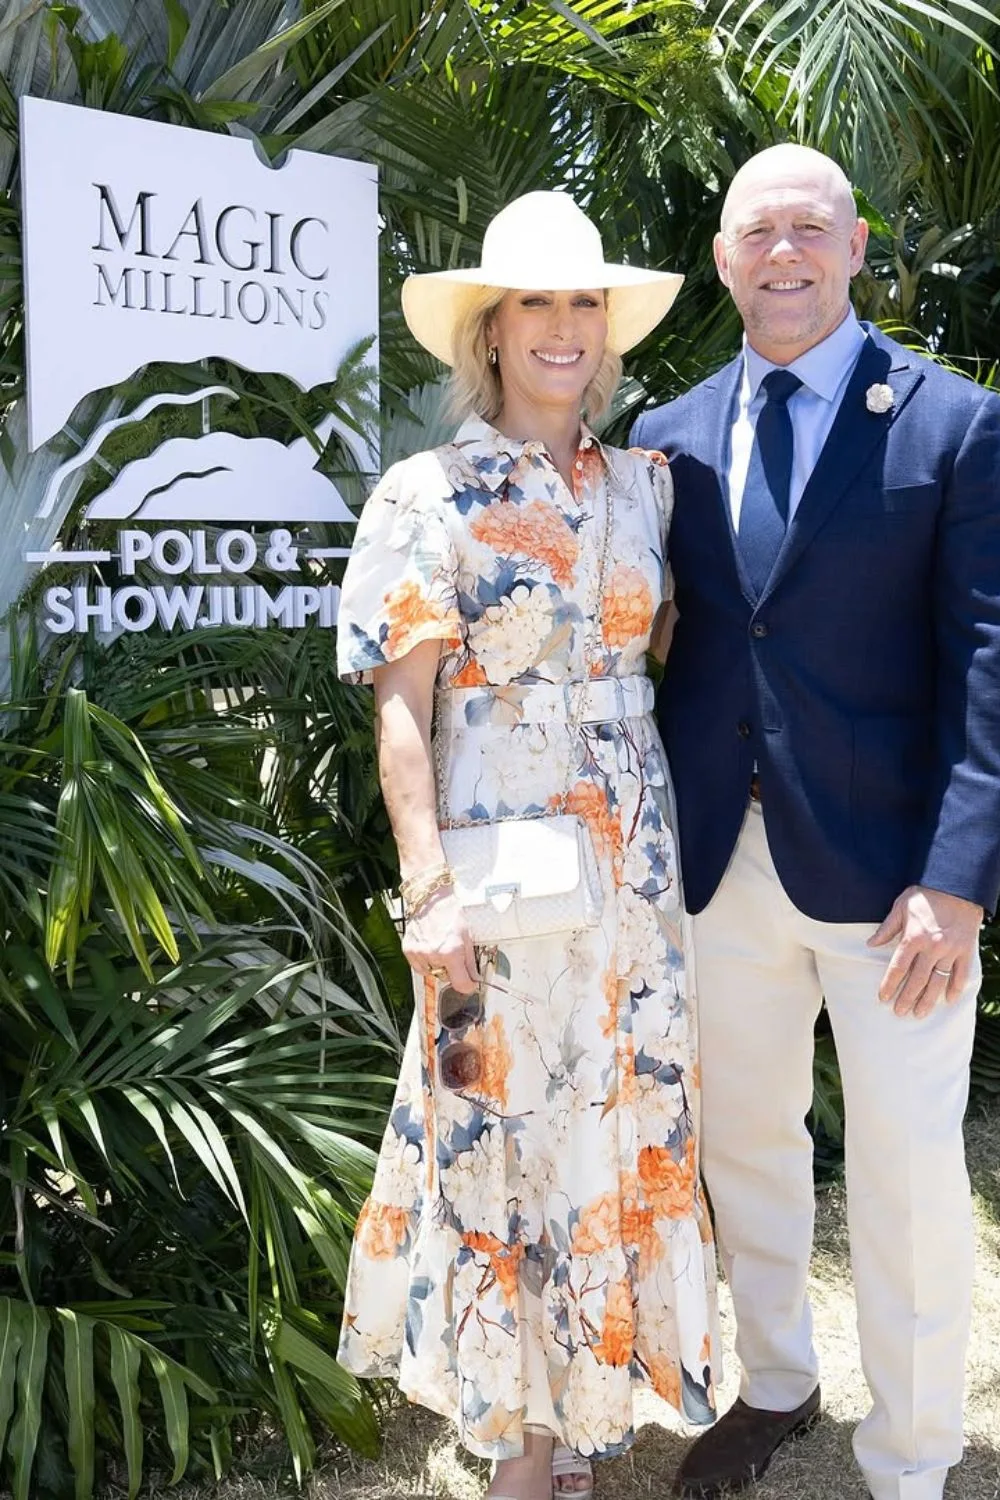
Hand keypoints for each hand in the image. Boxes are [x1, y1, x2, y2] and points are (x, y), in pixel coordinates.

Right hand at [402, 887, 478, 993]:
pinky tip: (430, 947)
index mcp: (451, 952)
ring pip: (432, 974)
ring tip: (440, 947)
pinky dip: (426, 962)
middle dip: (453, 971)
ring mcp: (419, 954)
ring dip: (438, 966)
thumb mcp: (468, 937)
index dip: (468, 985)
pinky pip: (420, 967)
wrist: (431, 899)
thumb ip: (471, 962)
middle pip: (446, 979)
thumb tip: (474, 979)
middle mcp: (434, 955)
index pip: (461, 984)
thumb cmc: (451, 913)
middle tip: (454, 954)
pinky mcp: (409, 951)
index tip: (471, 983)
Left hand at [868, 884, 982, 1017]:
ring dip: (928, 1000)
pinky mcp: (966, 950)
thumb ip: (887, 928)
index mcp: (913, 937)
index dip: (889, 985)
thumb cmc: (926, 894)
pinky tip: (947, 1001)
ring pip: (938, 982)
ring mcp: (950, 950)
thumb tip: (870, 944)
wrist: (957, 886)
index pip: (898, 968)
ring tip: (919, 1013)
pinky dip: (955, 989)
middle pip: (917, 980)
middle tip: (899, 1012)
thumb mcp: (901, 906)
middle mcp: (932, 947)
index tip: (883, 998)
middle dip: (907, 998)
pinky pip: (961, 974)